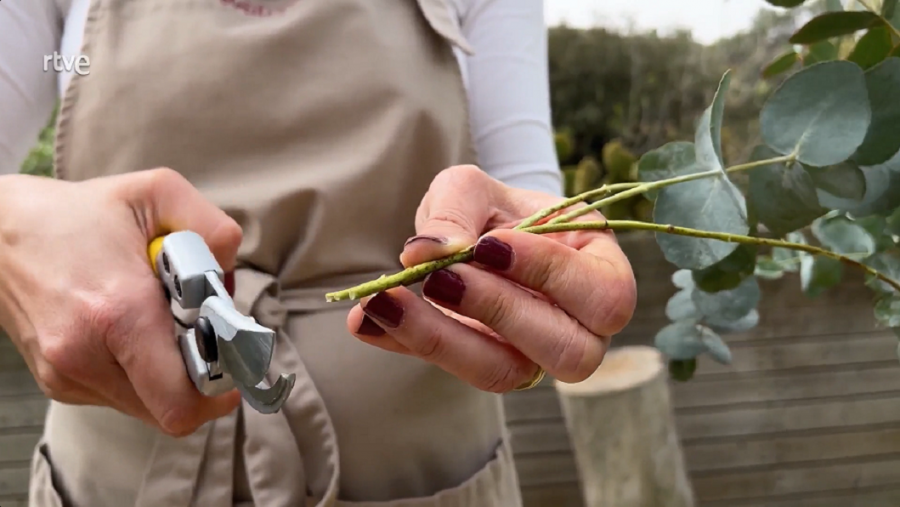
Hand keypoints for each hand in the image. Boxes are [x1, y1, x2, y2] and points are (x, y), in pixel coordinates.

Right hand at [0, 169, 242, 435]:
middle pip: (172, 412)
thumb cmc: (79, 213)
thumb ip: (213, 231)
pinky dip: (142, 372)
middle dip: (201, 380)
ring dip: (170, 376)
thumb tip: (232, 280)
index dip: (220, 387)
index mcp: (118, 312)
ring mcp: (67, 376)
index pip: (181, 400)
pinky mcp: (58, 382)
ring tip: (163, 324)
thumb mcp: (157, 193)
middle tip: (203, 337)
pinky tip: (133, 331)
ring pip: (148, 407)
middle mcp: (87, 356)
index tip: (233, 358)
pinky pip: (122, 395)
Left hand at [347, 165, 636, 391]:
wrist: (473, 232)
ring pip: (505, 373)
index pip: (604, 296)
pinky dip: (405, 343)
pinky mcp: (483, 366)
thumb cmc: (494, 207)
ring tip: (386, 301)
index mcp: (602, 274)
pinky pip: (451, 370)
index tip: (492, 244)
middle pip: (566, 351)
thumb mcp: (476, 189)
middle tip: (439, 277)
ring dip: (443, 340)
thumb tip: (425, 252)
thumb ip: (457, 210)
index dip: (550, 275)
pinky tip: (365, 320)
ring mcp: (533, 356)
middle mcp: (580, 328)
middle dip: (498, 313)